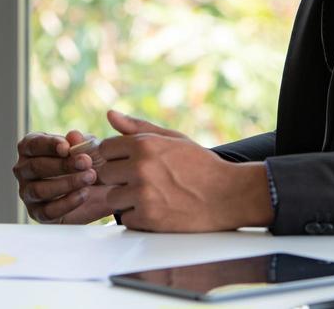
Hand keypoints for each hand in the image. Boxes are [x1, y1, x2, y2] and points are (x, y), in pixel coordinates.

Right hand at [14, 129, 116, 223]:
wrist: (96, 190)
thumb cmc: (84, 162)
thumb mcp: (86, 148)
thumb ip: (80, 141)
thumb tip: (74, 136)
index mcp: (30, 148)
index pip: (33, 144)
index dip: (49, 145)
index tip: (67, 148)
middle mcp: (24, 170)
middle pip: (36, 167)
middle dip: (63, 165)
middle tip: (86, 162)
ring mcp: (28, 193)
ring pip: (39, 190)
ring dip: (67, 184)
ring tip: (89, 178)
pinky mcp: (37, 213)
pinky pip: (47, 211)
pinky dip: (67, 203)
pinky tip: (84, 194)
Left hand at [94, 110, 272, 231]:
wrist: (228, 195)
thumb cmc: (200, 165)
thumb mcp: (173, 139)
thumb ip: (138, 127)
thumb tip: (110, 114)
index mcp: (144, 145)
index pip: (105, 149)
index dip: (117, 157)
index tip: (130, 163)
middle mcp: (140, 168)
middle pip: (105, 174)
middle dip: (119, 178)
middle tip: (141, 181)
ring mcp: (143, 194)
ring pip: (112, 198)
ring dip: (126, 200)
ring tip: (150, 196)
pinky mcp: (148, 219)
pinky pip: (125, 219)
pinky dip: (138, 218)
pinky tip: (157, 210)